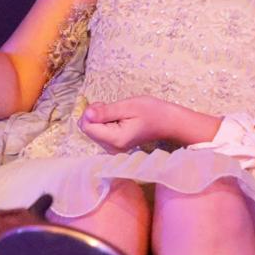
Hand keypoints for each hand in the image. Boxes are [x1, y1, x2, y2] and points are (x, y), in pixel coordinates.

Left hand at [77, 95, 201, 151]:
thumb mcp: (128, 106)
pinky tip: (118, 120)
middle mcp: (112, 148)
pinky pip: (100, 133)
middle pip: (88, 129)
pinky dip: (105, 123)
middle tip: (112, 109)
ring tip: (118, 114)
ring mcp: (113, 149)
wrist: (167, 122)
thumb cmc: (151, 112)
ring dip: (100, 119)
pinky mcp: (115, 146)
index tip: (104, 105)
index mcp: (115, 140)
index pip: (87, 127)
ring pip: (93, 130)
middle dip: (95, 115)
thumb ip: (106, 111)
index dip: (91, 113)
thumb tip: (86, 114)